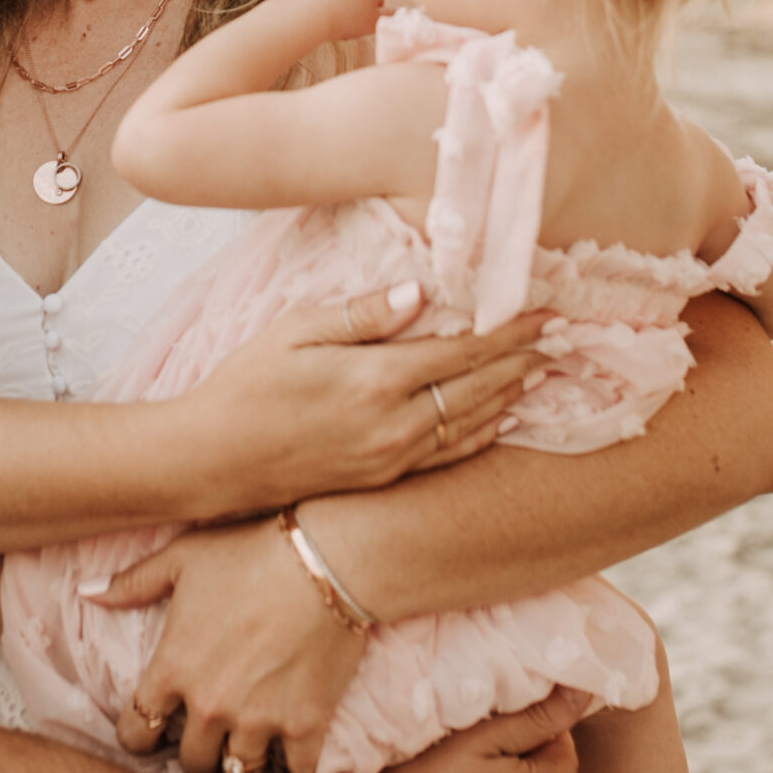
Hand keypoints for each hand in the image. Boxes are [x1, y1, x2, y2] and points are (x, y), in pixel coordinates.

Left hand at [108, 516, 366, 772]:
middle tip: (207, 735)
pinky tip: (291, 747)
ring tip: (247, 742)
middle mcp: (209, 706)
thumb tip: (86, 592)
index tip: (153, 729)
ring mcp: (258, 721)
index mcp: (173, 670)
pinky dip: (292, 766)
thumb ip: (132, 583)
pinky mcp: (305, 725)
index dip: (139, 736)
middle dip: (194, 753)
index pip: (136, 733)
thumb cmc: (249, 553)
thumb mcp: (182, 558)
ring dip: (240, 761)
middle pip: (191, 764)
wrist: (325, 560)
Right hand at [183, 291, 547, 516]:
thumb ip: (362, 313)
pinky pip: (448, 456)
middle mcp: (393, 424)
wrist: (212, 461)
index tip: (545, 311)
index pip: (461, 350)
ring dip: (510, 395)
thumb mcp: (295, 331)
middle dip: (522, 359)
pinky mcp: (382, 479)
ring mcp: (391, 458)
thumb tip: (420, 293)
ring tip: (542, 371)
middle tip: (560, 337)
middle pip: (477, 388)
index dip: (508, 330)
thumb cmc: (245, 386)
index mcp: (374, 379)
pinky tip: (500, 419)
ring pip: (471, 424)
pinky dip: (482, 433)